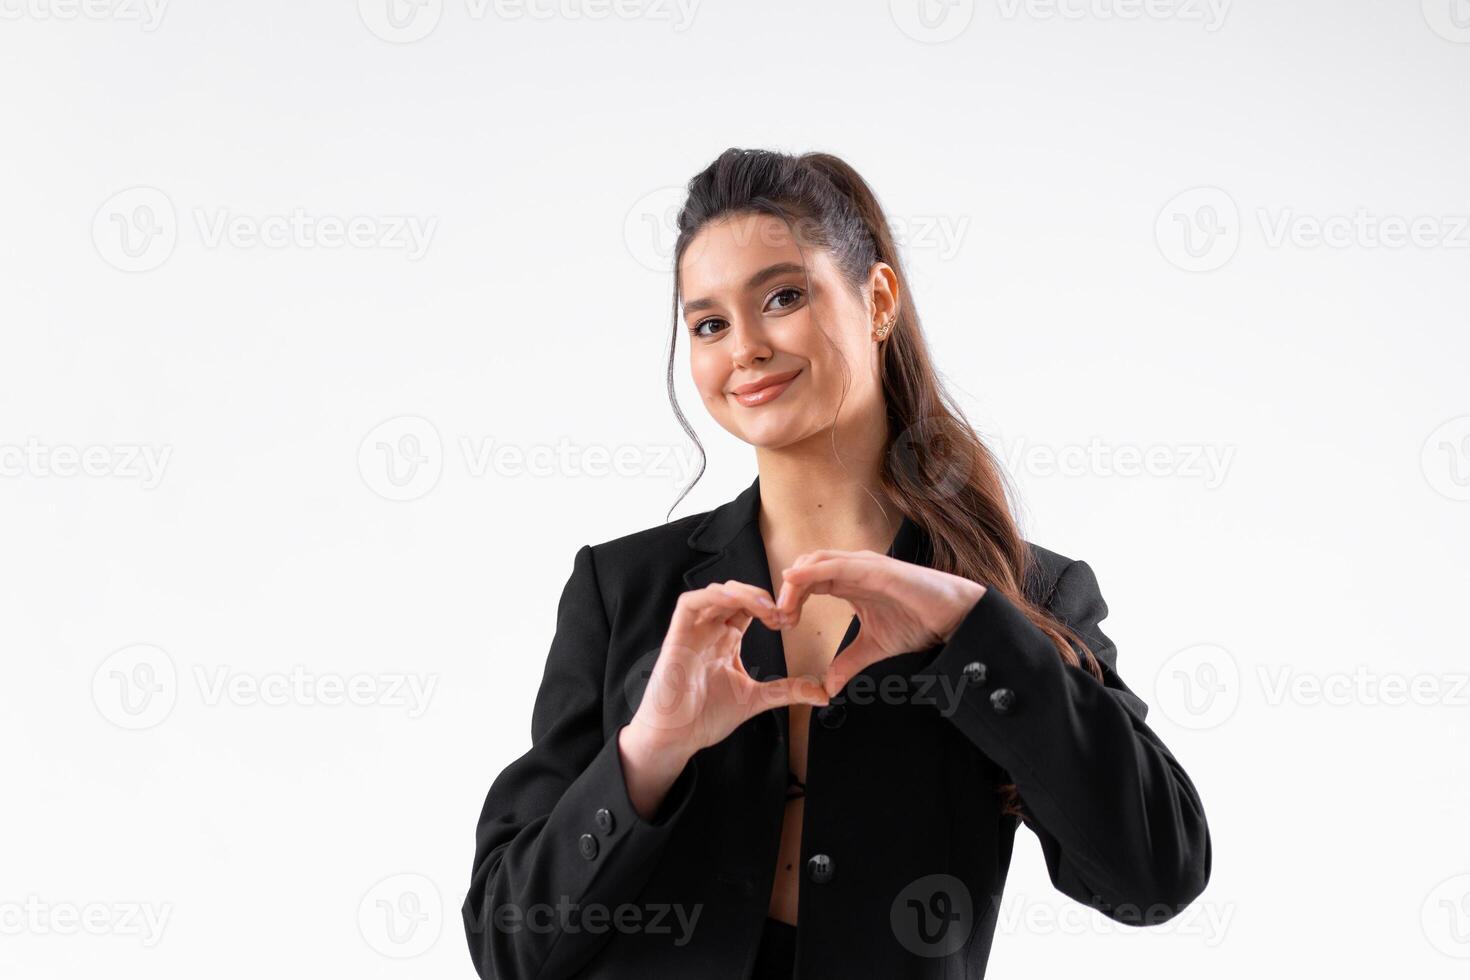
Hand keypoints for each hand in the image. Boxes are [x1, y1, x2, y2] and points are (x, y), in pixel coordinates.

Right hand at [629, 581, 830, 759]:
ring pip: (716, 593)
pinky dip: (713, 596)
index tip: (791, 620)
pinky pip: (690, 602)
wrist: (675, 737)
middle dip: (761, 596)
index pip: (748, 608)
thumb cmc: (705, 717)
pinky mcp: (677, 636)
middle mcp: (709, 631)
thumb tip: (822, 693)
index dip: (771, 607)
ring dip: (743, 593)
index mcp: (725, 640)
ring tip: (766, 607)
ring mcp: (693, 631)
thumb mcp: (755, 699)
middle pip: (735, 595)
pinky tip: (735, 602)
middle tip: (782, 611)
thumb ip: (786, 691)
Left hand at [775, 550, 987, 697]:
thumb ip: (848, 662)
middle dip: (786, 592)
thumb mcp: (873, 647)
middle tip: (779, 619)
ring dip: (794, 583)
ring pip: (816, 562)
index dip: (790, 600)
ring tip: (784, 608)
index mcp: (848, 583)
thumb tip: (829, 687)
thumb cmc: (918, 623)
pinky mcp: (876, 568)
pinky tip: (794, 580)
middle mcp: (853, 569)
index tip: (782, 624)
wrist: (953, 619)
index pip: (807, 582)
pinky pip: (837, 564)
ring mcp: (864, 565)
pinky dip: (812, 570)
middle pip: (805, 569)